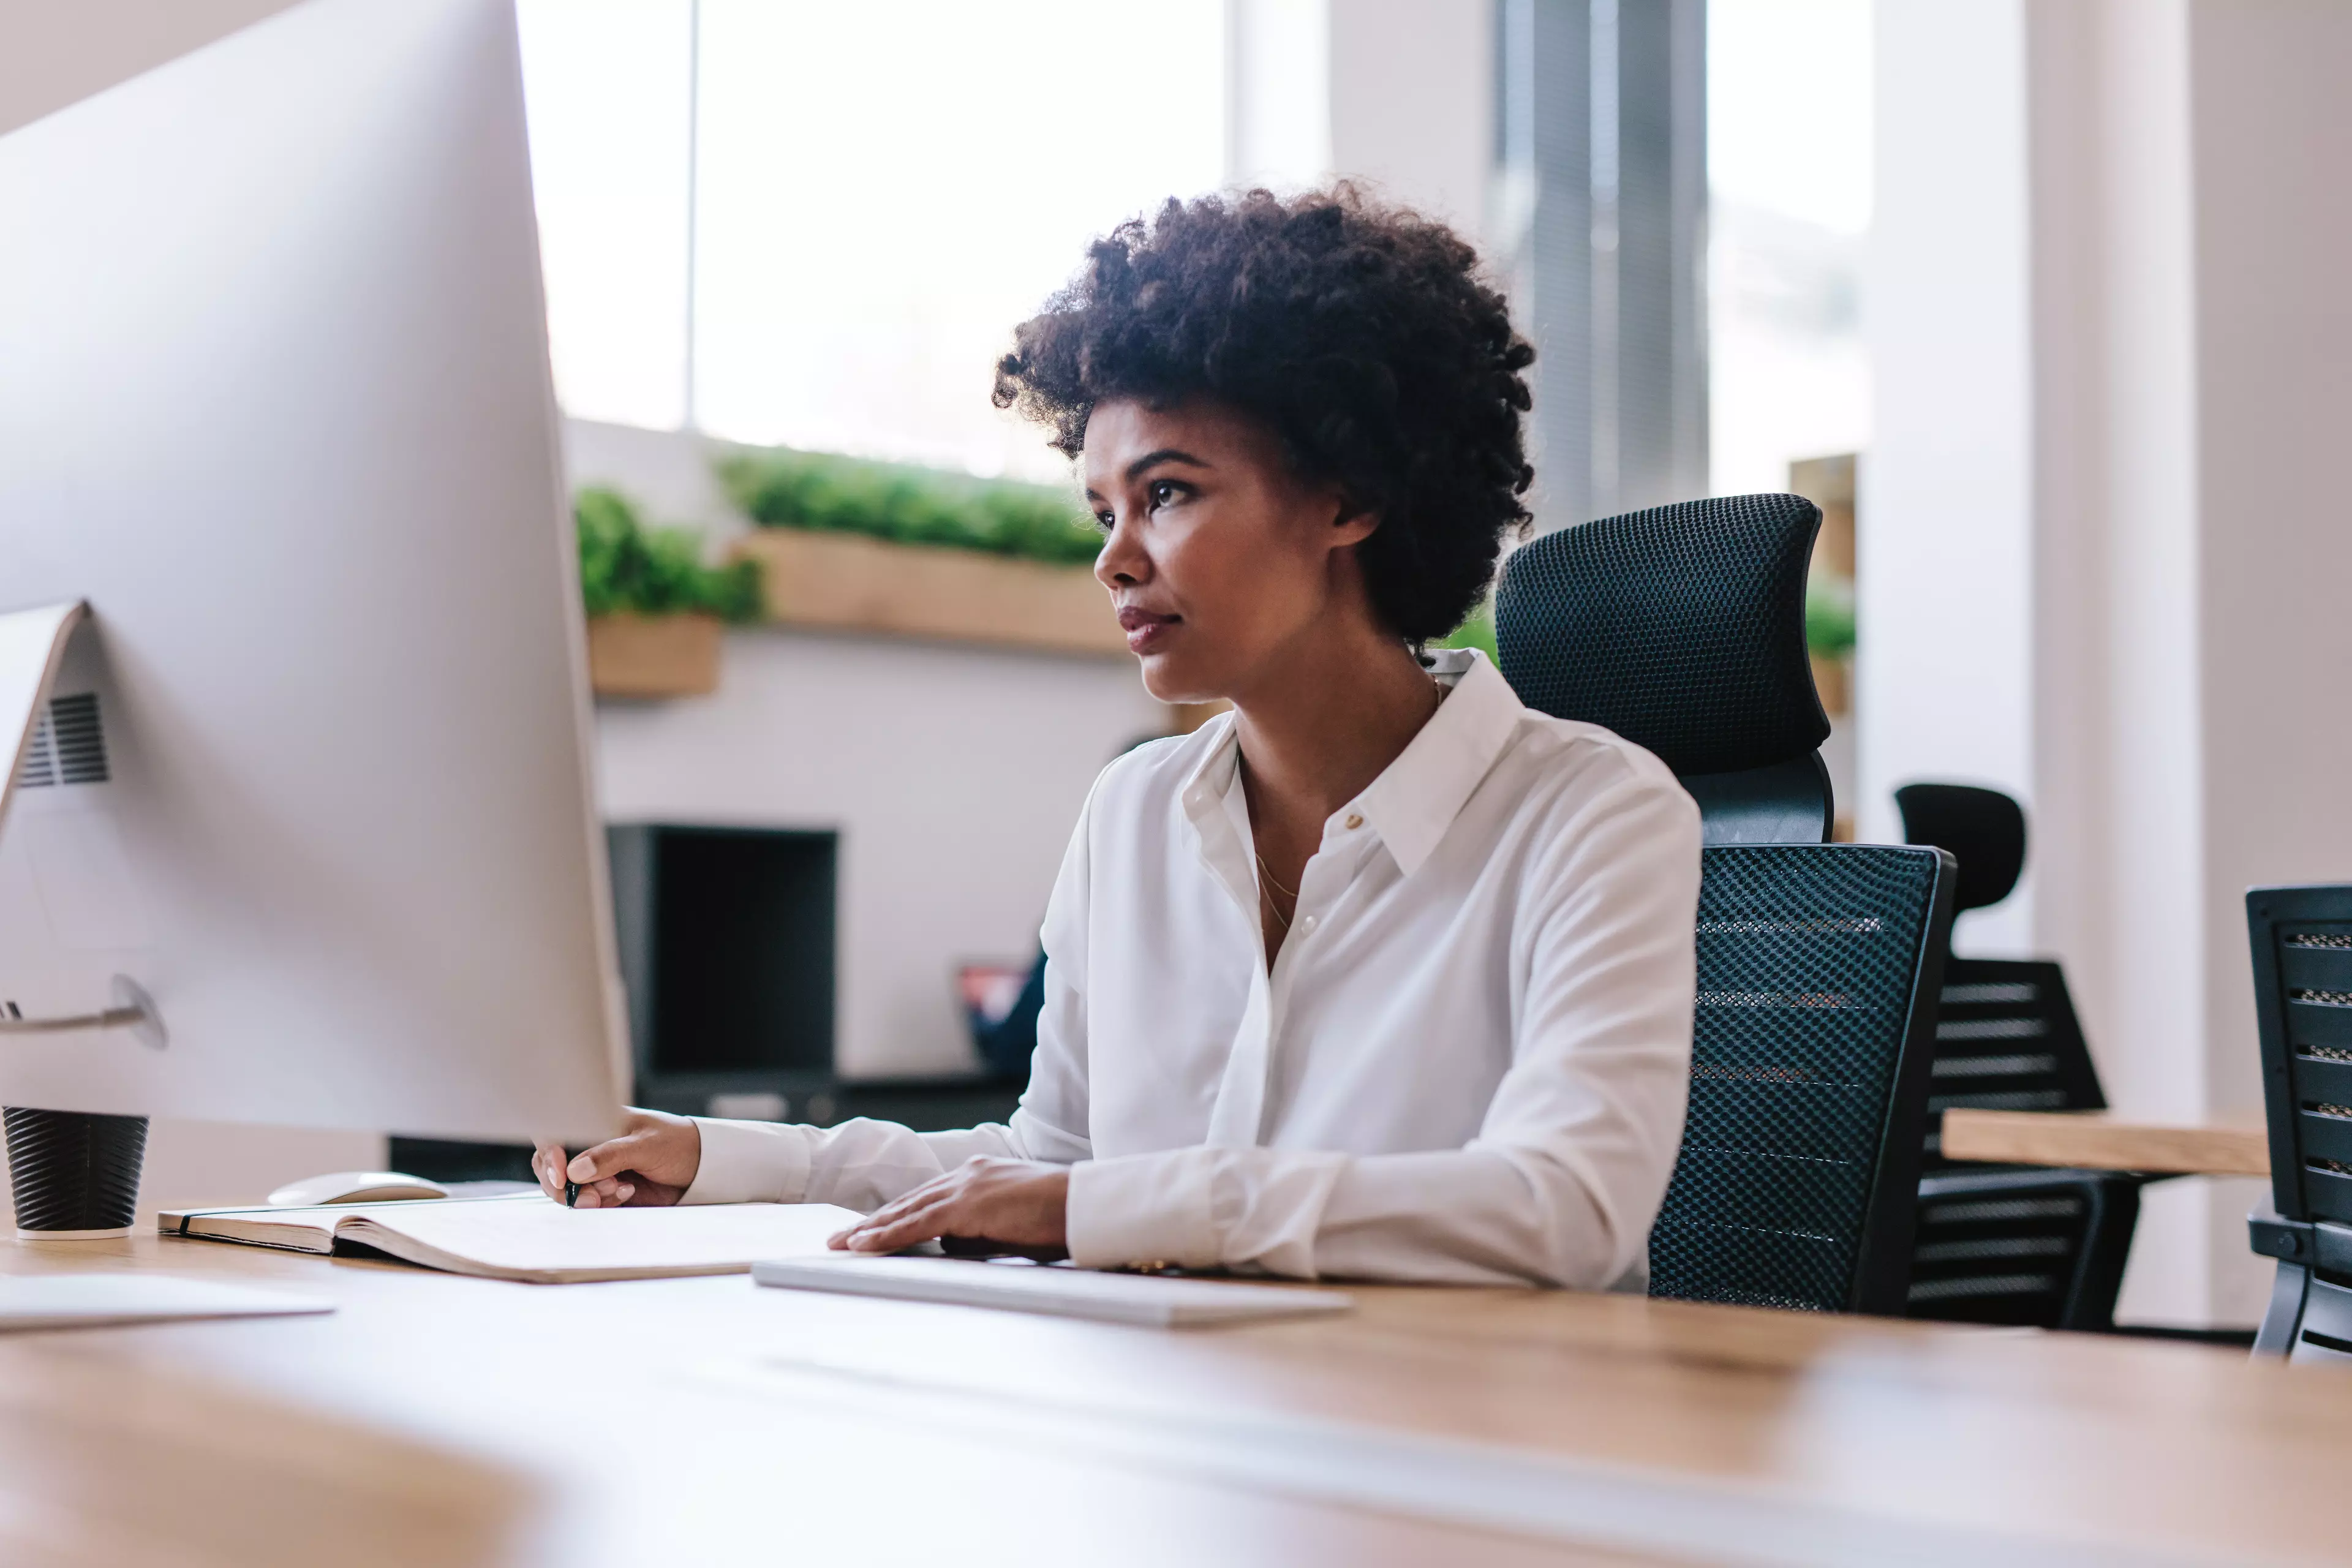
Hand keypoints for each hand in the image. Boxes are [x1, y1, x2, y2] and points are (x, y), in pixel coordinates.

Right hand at [533, 1108, 700, 1207]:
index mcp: (594, 1123)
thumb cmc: (676, 1144)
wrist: (700, 1169)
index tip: (562, 1176)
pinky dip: (601, 1204)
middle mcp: (588, 1146)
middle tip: (594, 1196)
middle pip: (549, 1168)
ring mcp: (593, 1170)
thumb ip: (611, 1155)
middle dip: (566, 1186)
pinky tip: (627, 1193)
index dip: (549, 1156)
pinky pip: (585, 1203)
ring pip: (564, 1189)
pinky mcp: (602, 1192)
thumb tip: (574, 1171)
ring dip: (586, 1196)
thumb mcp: (647, 1145)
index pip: (553, 1135)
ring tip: (620, 1190)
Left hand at [830, 1157, 1068, 1256]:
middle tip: (841, 1238)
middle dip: (874, 1221)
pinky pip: (919, 1224)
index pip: (929, 1197)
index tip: (871, 1228)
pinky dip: (889, 1235)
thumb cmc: (1058, 1220)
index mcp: (980, 1175)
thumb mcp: (1011, 1227)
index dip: (897, 1214)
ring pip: (907, 1210)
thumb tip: (950, 1245)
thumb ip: (978, 1232)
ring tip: (842, 1244)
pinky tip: (865, 1244)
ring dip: (872, 1229)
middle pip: (910, 1201)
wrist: (1084, 1206)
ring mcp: (967, 1187)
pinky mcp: (968, 1205)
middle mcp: (968, 1174)